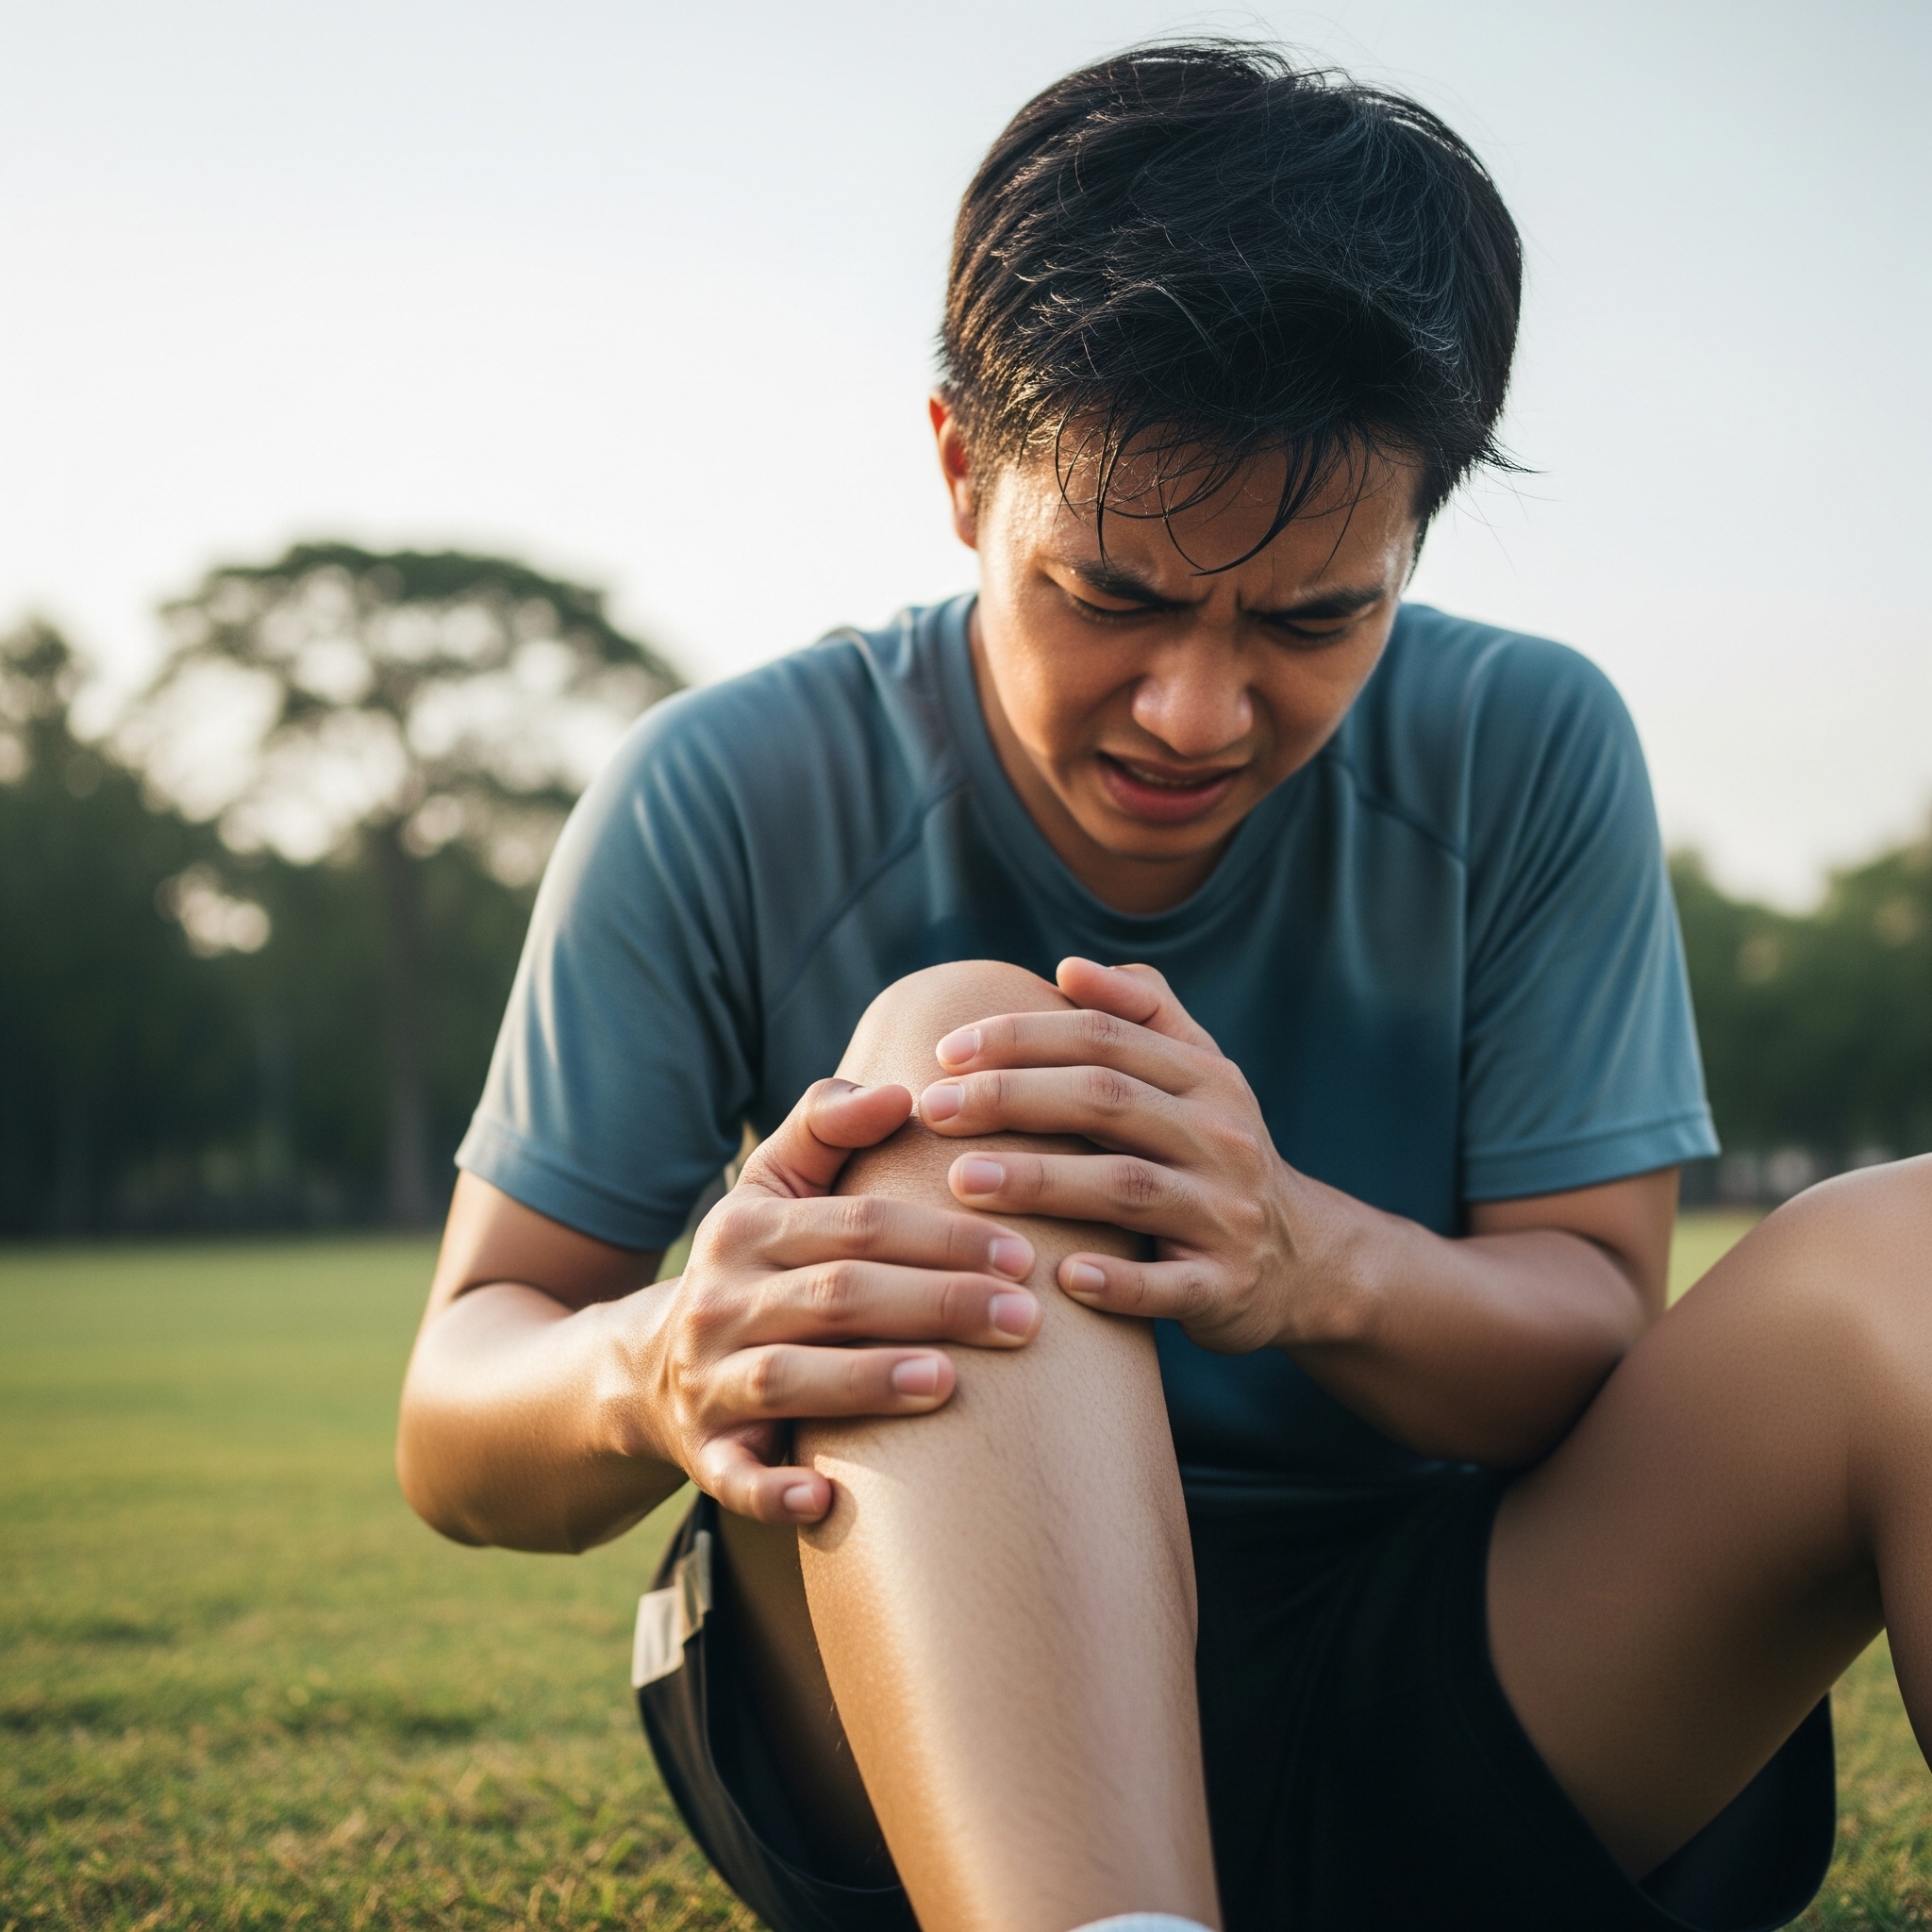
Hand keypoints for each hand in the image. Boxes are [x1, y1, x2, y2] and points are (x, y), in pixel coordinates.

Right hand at [646, 1079, 1040, 1524]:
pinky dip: (772, 1490)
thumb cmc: (751, 1267)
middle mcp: (722, 1300)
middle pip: (838, 1295)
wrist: (645, 1369)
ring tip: (948, 1382)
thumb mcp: (771, 1189)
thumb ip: (826, 1126)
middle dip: (936, 1304)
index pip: (858, 1223)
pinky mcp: (704, 1454)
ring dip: (868, 1381)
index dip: (942, 1234)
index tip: (1021, 1252)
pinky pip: (732, 1477)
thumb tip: (901, 1091)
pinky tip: (823, 1499)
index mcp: (747, 1228)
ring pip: (789, 1378)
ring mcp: (709, 1381)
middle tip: (1024, 1319)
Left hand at [916, 958, 1321, 1355]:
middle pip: (1106, 1100)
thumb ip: (1143, 1015)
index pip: (1104, 1037)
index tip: (945, 1051)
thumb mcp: (1200, 1077)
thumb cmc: (1216, 1156)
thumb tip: (1070, 967)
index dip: (1022, 1036)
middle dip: (1013, 1098)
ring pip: (1127, 1188)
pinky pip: (1168, 1286)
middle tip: (933, 1109)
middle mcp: (1220, 1136)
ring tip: (962, 1181)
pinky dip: (1118, 1283)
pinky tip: (1063, 1276)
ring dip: (1041, 1182)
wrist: (1305, 1262)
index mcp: (1206, 1077)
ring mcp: (1225, 1213)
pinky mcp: (1224, 1286)